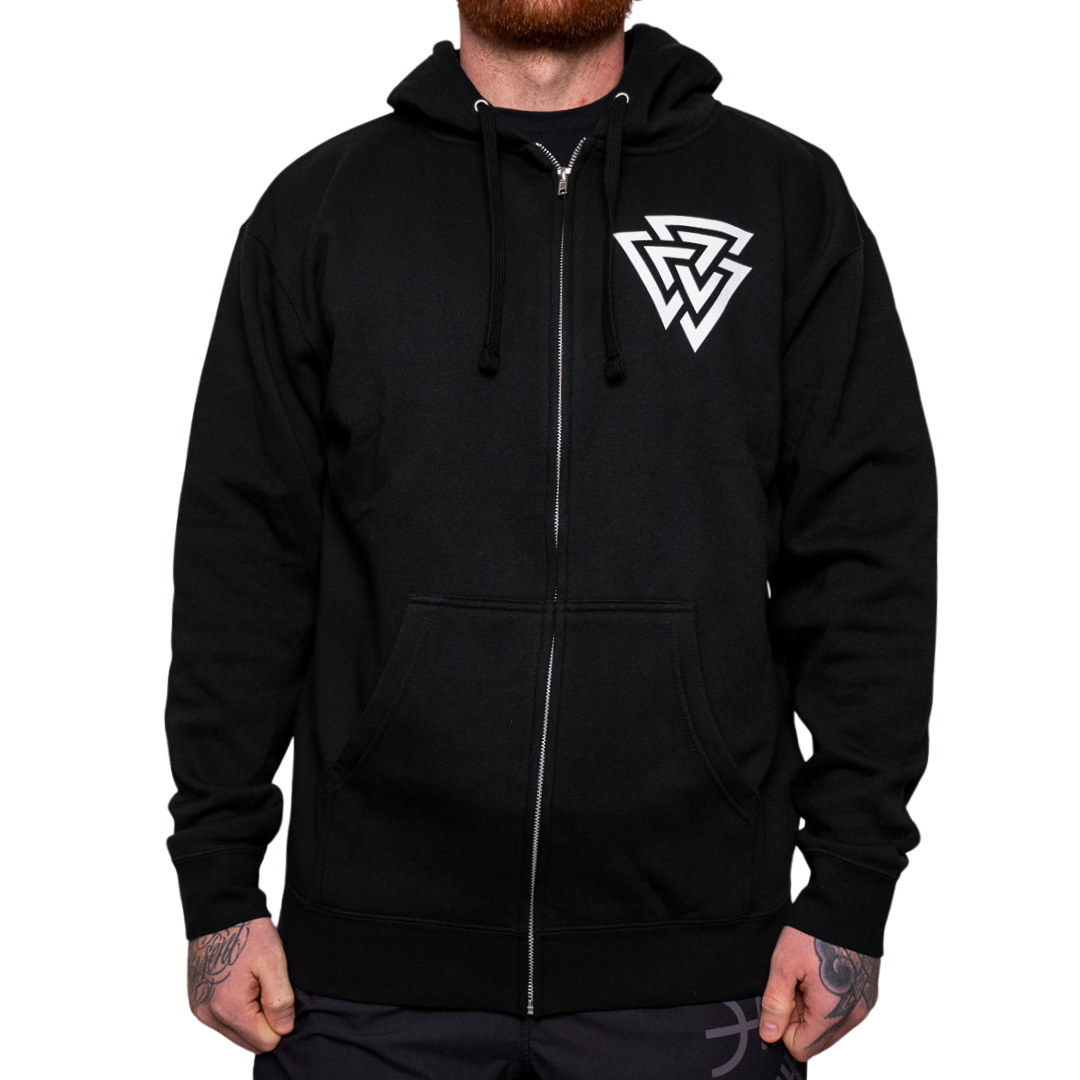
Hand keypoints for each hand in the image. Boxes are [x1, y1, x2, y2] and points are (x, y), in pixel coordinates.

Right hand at [187, 916, 294, 1053]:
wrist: (219, 910)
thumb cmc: (248, 932)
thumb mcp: (273, 961)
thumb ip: (280, 1001)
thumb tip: (284, 1030)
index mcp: (229, 1008)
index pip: (265, 1041)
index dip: (280, 1021)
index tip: (281, 994)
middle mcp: (209, 1015)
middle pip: (250, 1041)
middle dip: (265, 1021)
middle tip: (268, 987)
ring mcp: (200, 1010)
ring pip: (237, 1032)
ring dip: (251, 1015)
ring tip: (255, 982)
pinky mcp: (197, 1002)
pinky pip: (224, 1021)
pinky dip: (237, 1009)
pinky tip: (242, 982)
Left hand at [758, 925, 879, 1061]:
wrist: (848, 904)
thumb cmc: (814, 932)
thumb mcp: (784, 965)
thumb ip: (775, 1004)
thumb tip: (769, 1036)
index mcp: (832, 1014)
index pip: (800, 1048)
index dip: (783, 1025)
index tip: (782, 995)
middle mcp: (853, 1016)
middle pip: (816, 1038)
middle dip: (798, 1016)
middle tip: (794, 982)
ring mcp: (864, 1004)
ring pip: (828, 1024)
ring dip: (812, 1006)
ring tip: (807, 974)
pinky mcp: (867, 992)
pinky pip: (842, 1010)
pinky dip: (827, 997)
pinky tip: (821, 971)